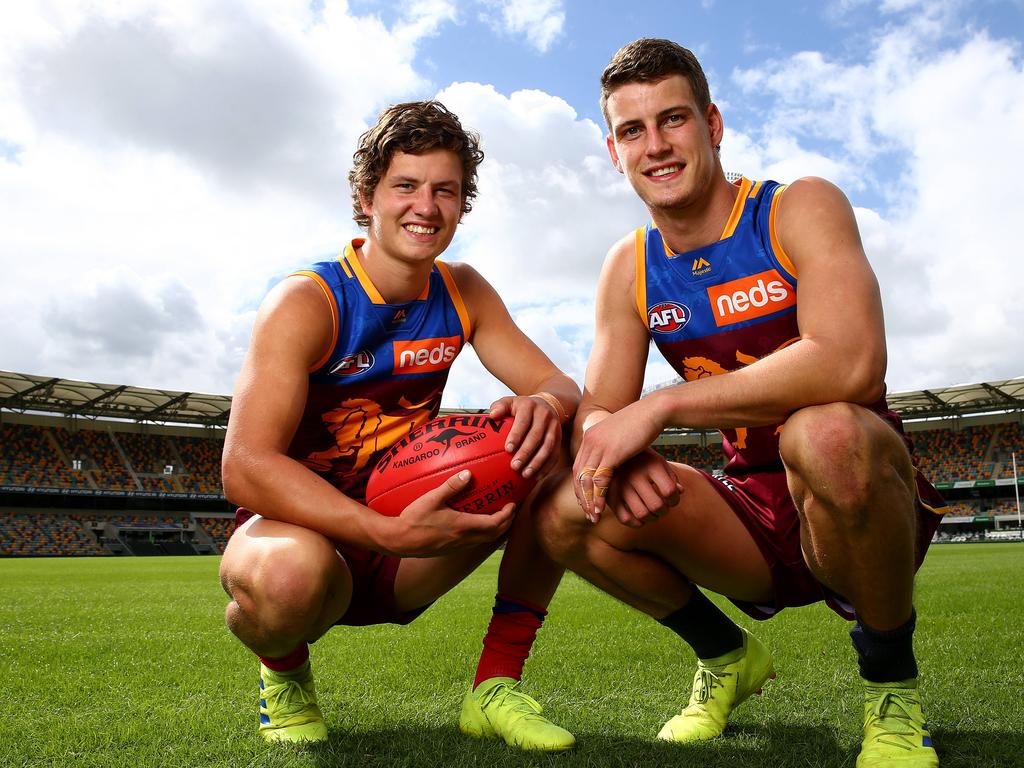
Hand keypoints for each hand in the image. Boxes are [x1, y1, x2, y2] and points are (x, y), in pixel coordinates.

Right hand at [388, 470, 514, 556]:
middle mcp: (464, 539)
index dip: (507, 515)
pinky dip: (483, 533)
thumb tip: (468, 473)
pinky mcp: (451, 549)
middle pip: (494, 534)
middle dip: (506, 522)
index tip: (512, 504)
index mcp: (463, 527)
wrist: (399, 541)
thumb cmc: (414, 519)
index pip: (494, 524)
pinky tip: (477, 523)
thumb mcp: (432, 499)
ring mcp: (458, 546)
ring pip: (485, 540)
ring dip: (496, 529)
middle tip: (510, 509)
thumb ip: (451, 486)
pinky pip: (474, 542)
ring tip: (499, 515)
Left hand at [488, 394, 562, 479]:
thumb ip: (500, 407)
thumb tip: (492, 416)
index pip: (523, 422)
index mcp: (529, 406)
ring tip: (525, 474)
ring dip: (537, 462)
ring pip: (547, 447)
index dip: (516, 435)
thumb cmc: (522, 407)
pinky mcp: (559, 438)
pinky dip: (546, 466)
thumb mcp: (510, 402)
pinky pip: (555, 454)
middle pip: (536, 436)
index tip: (508, 449)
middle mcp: (544, 416)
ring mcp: (554, 427)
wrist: (548, 404)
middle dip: (525, 453)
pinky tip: (537, 476)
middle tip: (515, 466)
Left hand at [573, 399, 664, 521]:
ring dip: (589, 501)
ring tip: (593, 517)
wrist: (653, 411)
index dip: (580, 486)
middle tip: (587, 514)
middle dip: (582, 497)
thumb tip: (612, 460)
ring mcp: (598, 446)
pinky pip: (600, 479)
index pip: (578, 466)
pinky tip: (601, 509)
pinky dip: (599, 496)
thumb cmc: (642, 425)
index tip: (585, 502)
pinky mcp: (610, 453)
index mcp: (590, 436)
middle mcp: (589, 440)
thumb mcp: (621, 436)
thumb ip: (612, 448)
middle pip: (578, 475)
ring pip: (587, 480)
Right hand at [601, 449, 680, 527]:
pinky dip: (636, 523)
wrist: (613, 452)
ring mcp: (621, 486)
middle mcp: (635, 475)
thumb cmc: (642, 460)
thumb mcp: (659, 462)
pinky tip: (640, 518)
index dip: (675, 500)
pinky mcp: (610, 495)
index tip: (673, 500)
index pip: (669, 491)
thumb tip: (680, 492)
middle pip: (656, 505)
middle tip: (663, 509)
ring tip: (653, 514)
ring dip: (652, 519)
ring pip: (642, 514)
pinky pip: (625, 518)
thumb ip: (671, 477)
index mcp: (651, 465)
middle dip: (664, 511)